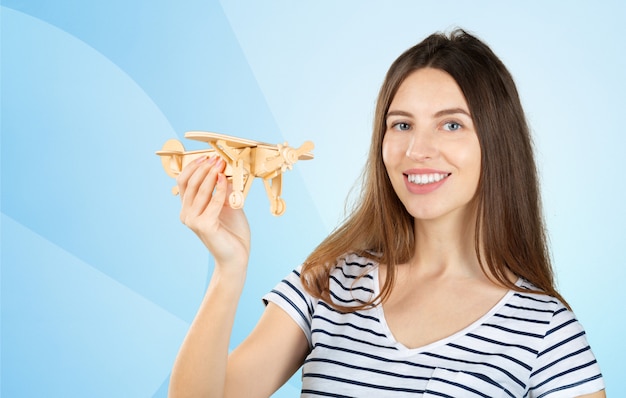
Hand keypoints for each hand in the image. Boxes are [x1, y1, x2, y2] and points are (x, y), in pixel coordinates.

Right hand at [176, 156, 250, 271]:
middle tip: (216, 158)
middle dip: (204, 168)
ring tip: (220, 165)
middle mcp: (187, 214)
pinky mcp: (204, 226)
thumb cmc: (231, 232)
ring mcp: (193, 221)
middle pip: (190, 183)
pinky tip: (225, 179)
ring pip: (199, 190)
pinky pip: (213, 201)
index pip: (183, 182)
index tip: (206, 157)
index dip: (193, 167)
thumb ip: (222, 190)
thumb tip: (222, 171)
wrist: (236, 255)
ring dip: (211, 174)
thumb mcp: (226, 205)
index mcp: (188, 208)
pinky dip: (220, 189)